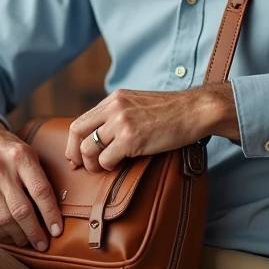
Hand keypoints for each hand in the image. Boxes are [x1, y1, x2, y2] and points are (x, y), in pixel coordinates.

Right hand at [0, 115, 62, 250]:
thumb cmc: (9, 148)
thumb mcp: (29, 152)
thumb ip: (40, 176)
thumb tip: (56, 210)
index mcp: (21, 157)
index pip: (40, 191)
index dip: (51, 214)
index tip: (57, 230)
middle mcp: (1, 169)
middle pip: (21, 210)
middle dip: (35, 232)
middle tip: (43, 244)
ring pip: (4, 219)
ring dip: (19, 236)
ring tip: (28, 241)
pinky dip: (1, 234)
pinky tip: (10, 235)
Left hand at [66, 84, 235, 171]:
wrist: (193, 110)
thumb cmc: (171, 111)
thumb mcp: (138, 103)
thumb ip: (119, 113)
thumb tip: (105, 133)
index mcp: (114, 100)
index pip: (81, 120)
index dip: (74, 141)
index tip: (76, 154)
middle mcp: (113, 108)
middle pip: (77, 132)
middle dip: (74, 153)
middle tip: (80, 166)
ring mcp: (121, 123)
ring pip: (88, 148)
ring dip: (91, 163)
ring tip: (100, 168)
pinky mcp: (131, 138)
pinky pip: (106, 159)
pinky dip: (108, 166)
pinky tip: (116, 166)